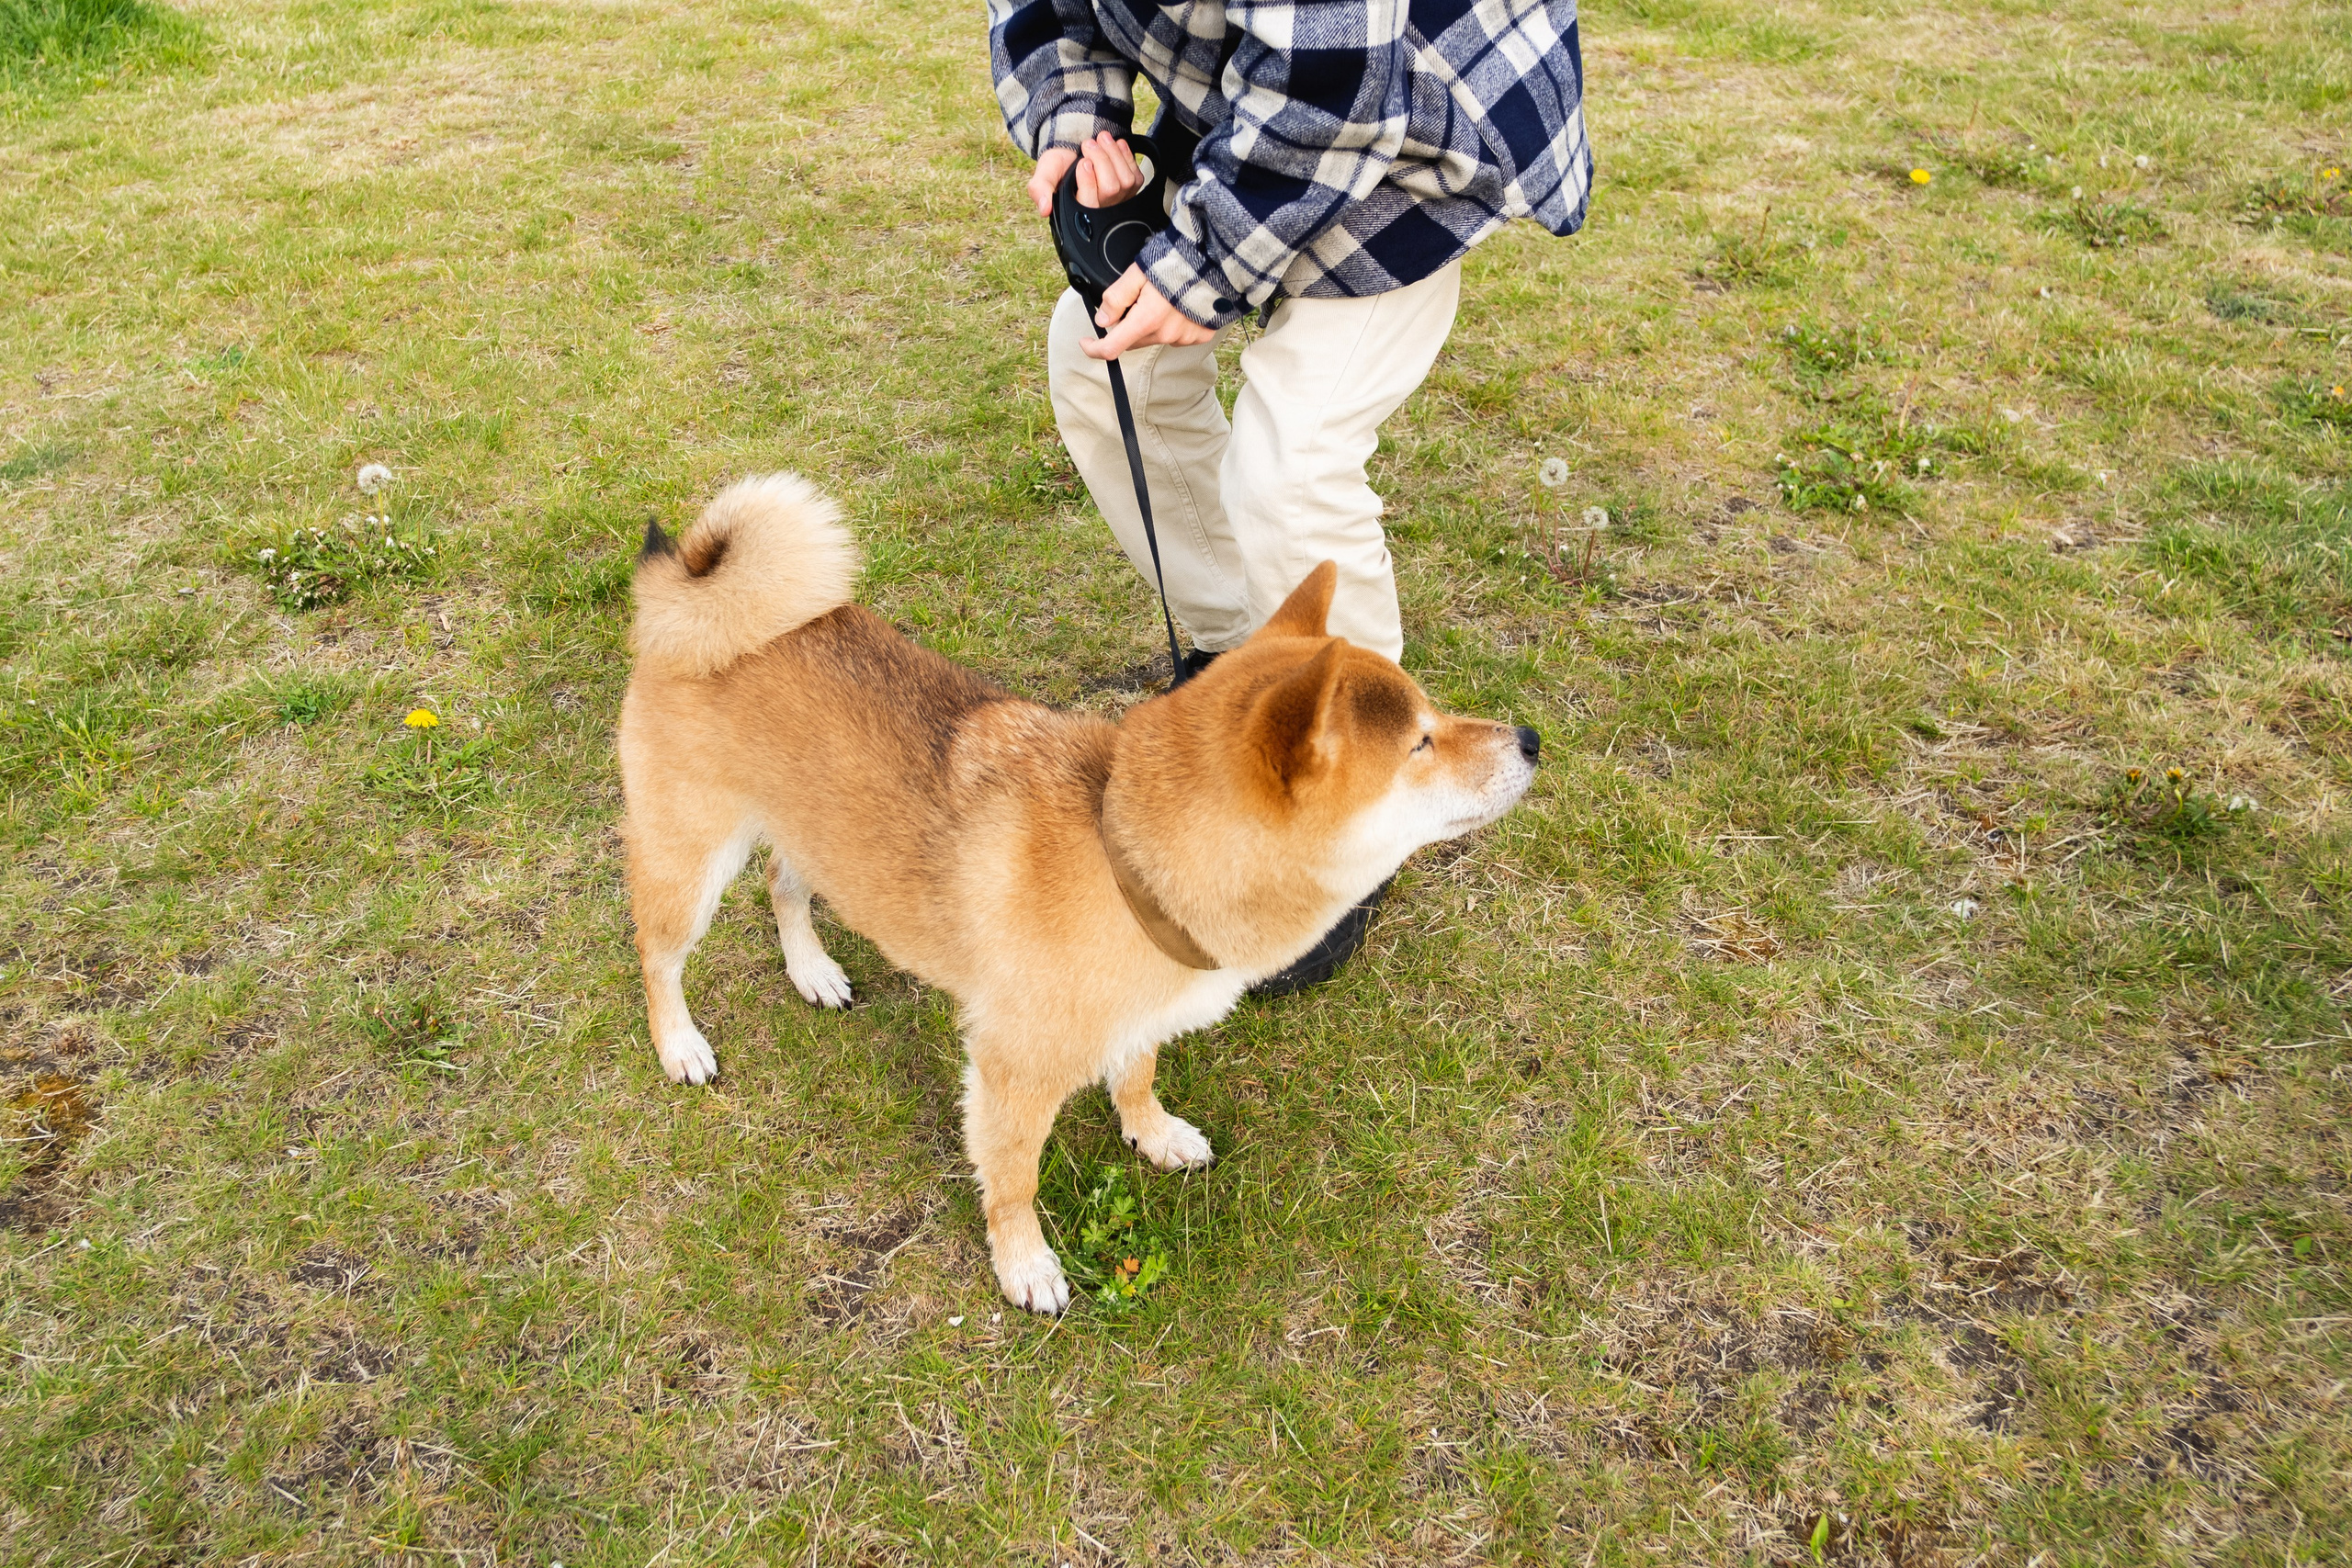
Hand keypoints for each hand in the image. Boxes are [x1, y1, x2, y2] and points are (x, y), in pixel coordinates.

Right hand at [1026, 130, 1148, 215]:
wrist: (1075, 149)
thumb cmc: (1059, 165)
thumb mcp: (1044, 174)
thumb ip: (1040, 190)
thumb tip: (1045, 209)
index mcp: (1078, 210)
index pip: (1089, 203)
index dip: (1088, 180)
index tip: (1082, 161)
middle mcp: (1100, 210)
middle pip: (1110, 189)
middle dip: (1101, 160)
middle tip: (1088, 144)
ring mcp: (1117, 201)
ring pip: (1125, 181)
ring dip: (1113, 154)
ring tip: (1101, 139)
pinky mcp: (1130, 189)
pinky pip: (1135, 175)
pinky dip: (1126, 156)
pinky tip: (1115, 146)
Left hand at [1082, 264, 1217, 359]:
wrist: (1219, 262)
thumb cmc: (1179, 262)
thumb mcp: (1138, 272)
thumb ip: (1117, 297)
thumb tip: (1103, 319)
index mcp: (1146, 320)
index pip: (1112, 348)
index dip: (1094, 348)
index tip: (1087, 342)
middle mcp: (1165, 334)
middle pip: (1133, 340)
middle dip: (1126, 326)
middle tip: (1134, 300)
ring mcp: (1184, 337)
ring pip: (1155, 337)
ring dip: (1151, 324)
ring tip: (1163, 297)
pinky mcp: (1200, 335)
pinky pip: (1178, 336)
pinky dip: (1173, 324)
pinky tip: (1180, 305)